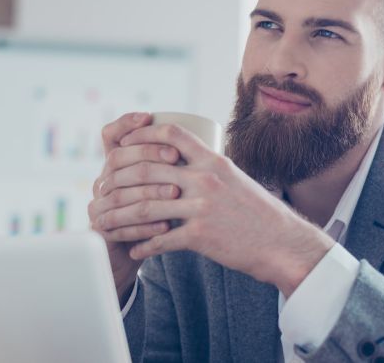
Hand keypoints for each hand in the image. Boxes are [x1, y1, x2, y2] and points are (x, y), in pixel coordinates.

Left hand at [96, 122, 334, 296]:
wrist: (282, 242)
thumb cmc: (257, 211)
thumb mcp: (233, 178)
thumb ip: (207, 167)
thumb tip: (179, 158)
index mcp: (213, 160)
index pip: (170, 133)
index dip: (141, 134)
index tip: (122, 144)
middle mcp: (206, 179)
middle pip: (148, 168)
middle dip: (117, 178)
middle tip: (101, 188)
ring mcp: (203, 207)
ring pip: (146, 207)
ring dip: (119, 216)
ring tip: (104, 223)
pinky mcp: (201, 236)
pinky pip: (161, 240)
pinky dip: (143, 246)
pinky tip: (133, 249)